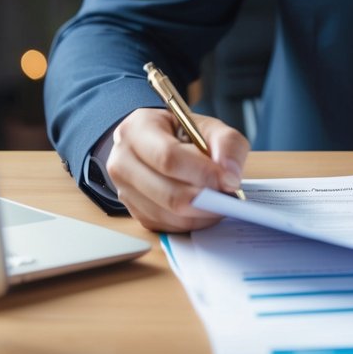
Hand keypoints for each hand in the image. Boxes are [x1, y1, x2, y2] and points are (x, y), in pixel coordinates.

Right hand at [105, 107, 248, 232]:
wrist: (157, 143)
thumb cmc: (181, 134)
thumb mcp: (208, 126)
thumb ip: (227, 143)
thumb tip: (230, 176)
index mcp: (136, 130)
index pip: (168, 158)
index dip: (203, 173)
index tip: (229, 180)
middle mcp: (122, 161)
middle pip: (169, 193)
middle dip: (206, 199)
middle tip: (229, 196)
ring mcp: (125, 191)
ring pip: (170, 215)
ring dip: (202, 213)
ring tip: (220, 200)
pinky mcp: (135, 213)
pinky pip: (168, 226)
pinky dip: (193, 221)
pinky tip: (204, 208)